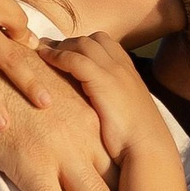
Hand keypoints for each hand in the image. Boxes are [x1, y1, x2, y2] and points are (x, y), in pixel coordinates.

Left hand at [47, 34, 167, 166]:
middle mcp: (123, 67)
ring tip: (41, 51)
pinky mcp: (103, 81)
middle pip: (93, 40)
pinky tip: (44, 60)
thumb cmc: (135, 141)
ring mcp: (114, 72)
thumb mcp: (125, 114)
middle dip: (70, 43)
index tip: (65, 52)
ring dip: (60, 47)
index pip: (105, 45)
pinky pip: (75, 59)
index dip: (83, 46)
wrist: (148, 150)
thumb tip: (96, 107)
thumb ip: (112, 103)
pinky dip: (58, 56)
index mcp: (129, 73)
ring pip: (82, 45)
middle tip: (48, 49)